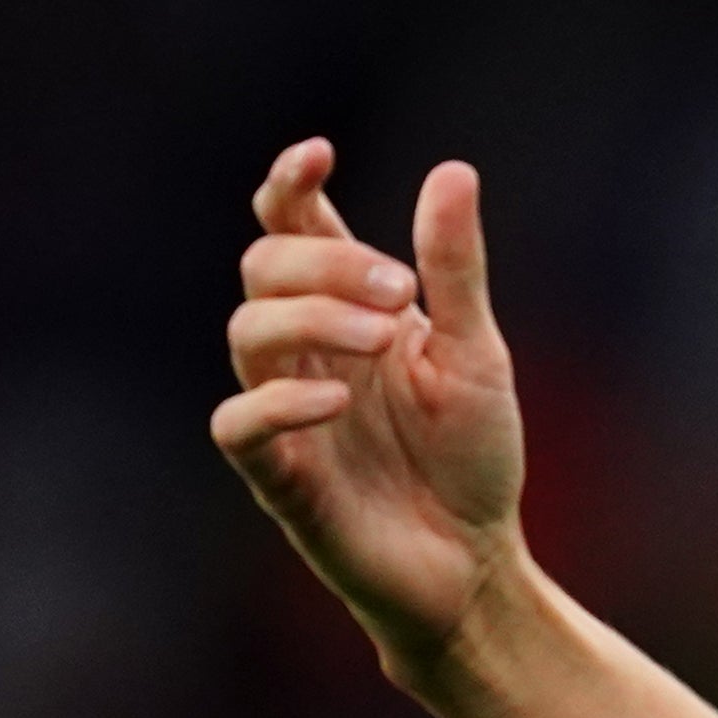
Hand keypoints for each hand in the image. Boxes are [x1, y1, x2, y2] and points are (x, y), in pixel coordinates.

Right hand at [210, 141, 525, 675]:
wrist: (478, 564)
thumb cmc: (472, 460)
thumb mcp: (477, 356)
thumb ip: (455, 270)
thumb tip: (452, 170)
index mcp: (346, 312)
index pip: (290, 228)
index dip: (287, 186)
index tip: (315, 154)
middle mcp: (304, 352)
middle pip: (263, 266)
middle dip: (327, 263)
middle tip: (402, 292)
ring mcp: (285, 411)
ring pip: (246, 332)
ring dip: (314, 318)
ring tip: (387, 338)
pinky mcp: (279, 476)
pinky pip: (239, 425)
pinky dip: (280, 402)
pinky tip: (339, 400)